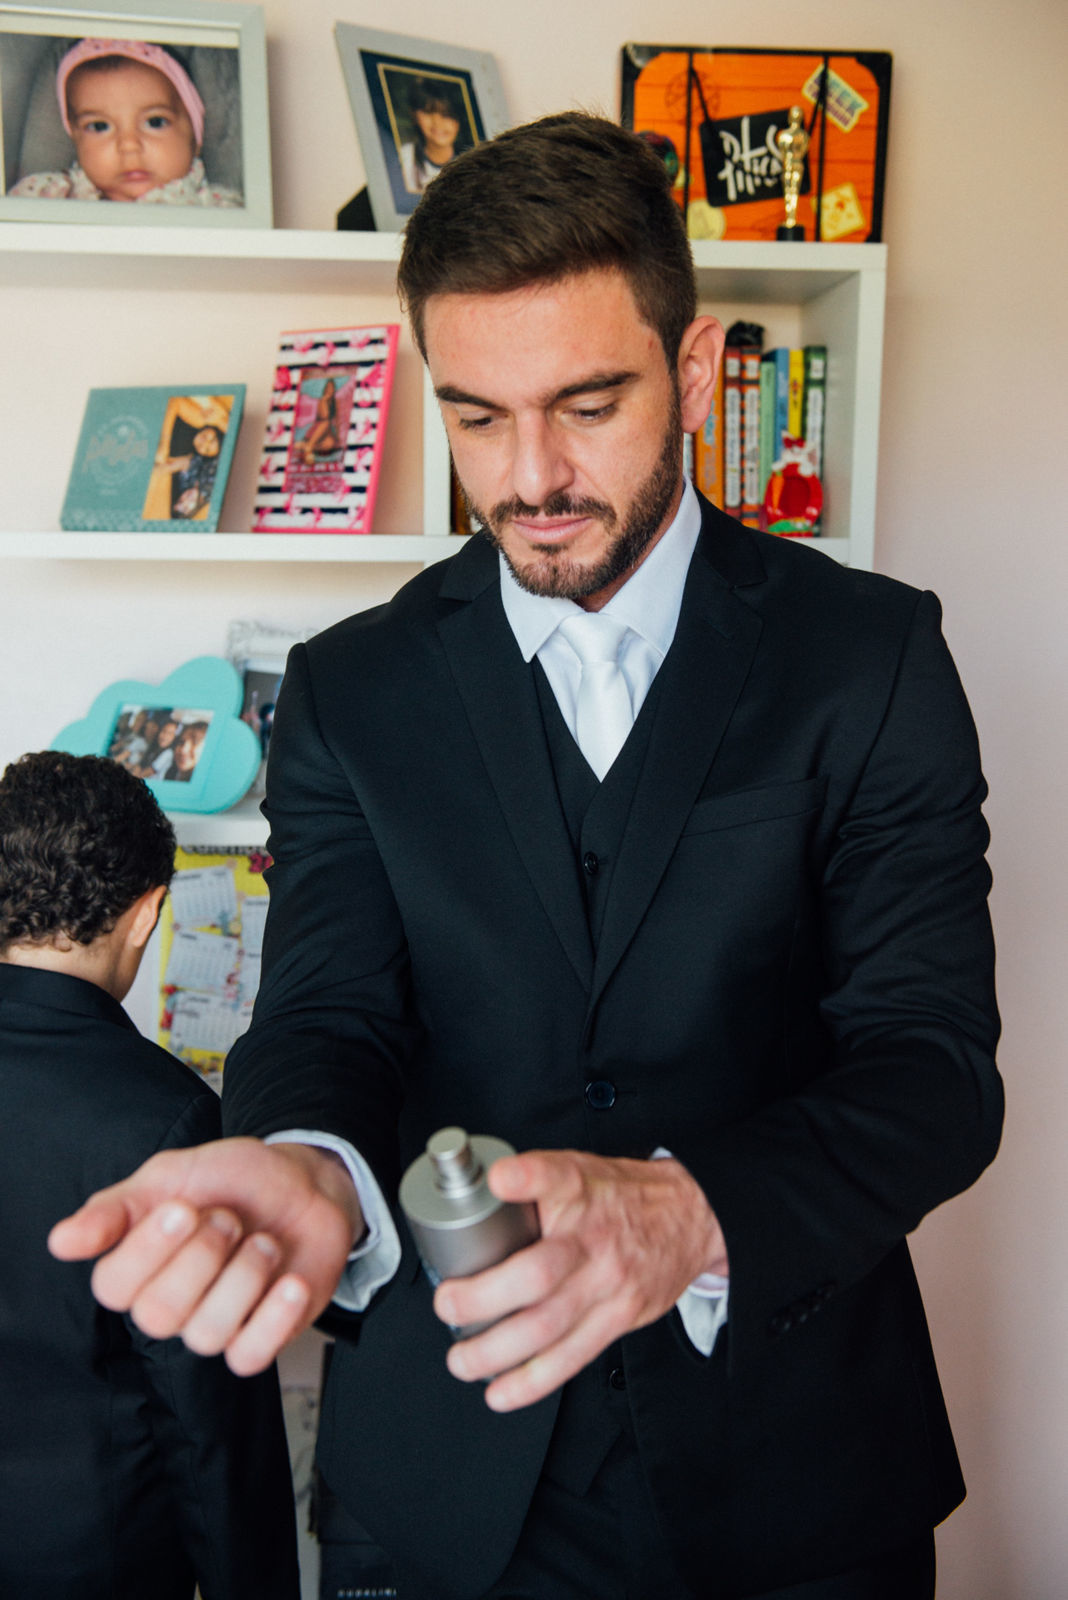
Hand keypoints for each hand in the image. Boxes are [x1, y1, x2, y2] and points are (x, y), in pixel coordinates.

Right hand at [48, 1139, 362, 1374]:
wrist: (305, 1185)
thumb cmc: (234, 1180)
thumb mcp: (174, 1175)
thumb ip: (118, 1208)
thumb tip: (61, 1241)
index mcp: (138, 1265)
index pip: (113, 1287)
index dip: (148, 1250)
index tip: (183, 1207)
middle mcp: (169, 1303)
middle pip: (158, 1315)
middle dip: (203, 1256)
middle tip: (229, 1217)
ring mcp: (212, 1325)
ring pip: (206, 1334)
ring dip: (244, 1277)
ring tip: (265, 1242)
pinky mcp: (256, 1339)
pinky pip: (249, 1357)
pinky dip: (274, 1318)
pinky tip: (290, 1282)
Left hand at [433, 1149, 726, 1411]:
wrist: (691, 1218)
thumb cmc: (622, 1196)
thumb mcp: (580, 1171)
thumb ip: (533, 1183)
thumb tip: (471, 1194)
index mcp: (581, 1190)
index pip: (555, 1176)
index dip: (526, 1178)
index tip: (498, 1179)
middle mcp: (594, 1239)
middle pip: (538, 1274)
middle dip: (483, 1298)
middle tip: (449, 1305)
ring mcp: (608, 1283)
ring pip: (548, 1326)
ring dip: (497, 1351)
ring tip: (462, 1360)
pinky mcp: (619, 1318)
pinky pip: (573, 1357)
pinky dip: (532, 1380)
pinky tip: (502, 1391)